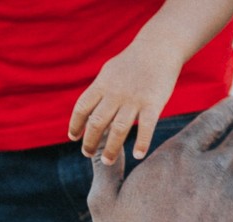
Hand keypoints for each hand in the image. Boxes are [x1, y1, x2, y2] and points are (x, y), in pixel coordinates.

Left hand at [69, 40, 181, 163]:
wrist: (159, 47)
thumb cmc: (133, 61)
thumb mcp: (109, 72)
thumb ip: (99, 91)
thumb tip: (87, 110)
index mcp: (102, 85)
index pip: (82, 108)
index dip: (75, 124)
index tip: (73, 137)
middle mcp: (115, 93)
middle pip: (96, 122)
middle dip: (89, 141)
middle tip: (86, 154)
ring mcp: (134, 99)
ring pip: (118, 129)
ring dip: (110, 149)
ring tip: (107, 162)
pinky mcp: (153, 103)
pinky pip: (146, 127)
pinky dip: (142, 143)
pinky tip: (138, 155)